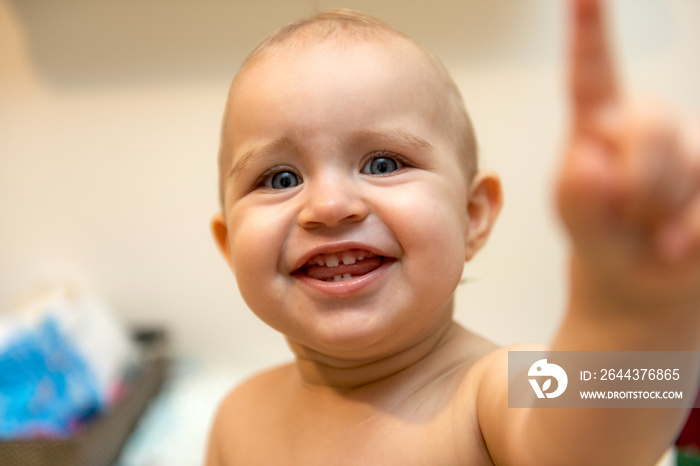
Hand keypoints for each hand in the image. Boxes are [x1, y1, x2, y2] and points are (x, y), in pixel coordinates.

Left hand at [557, 0, 699, 306]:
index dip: (589, 30)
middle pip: (648, 126)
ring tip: (649, 229)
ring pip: (687, 165)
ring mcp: (694, 145)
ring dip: (660, 213)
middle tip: (626, 213)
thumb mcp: (575, 215)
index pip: (593, 72)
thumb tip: (597, 163)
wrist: (639, 275)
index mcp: (600, 121)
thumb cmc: (601, 233)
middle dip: (635, 182)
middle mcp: (651, 121)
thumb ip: (577, 191)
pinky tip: (674, 245)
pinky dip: (689, 232)